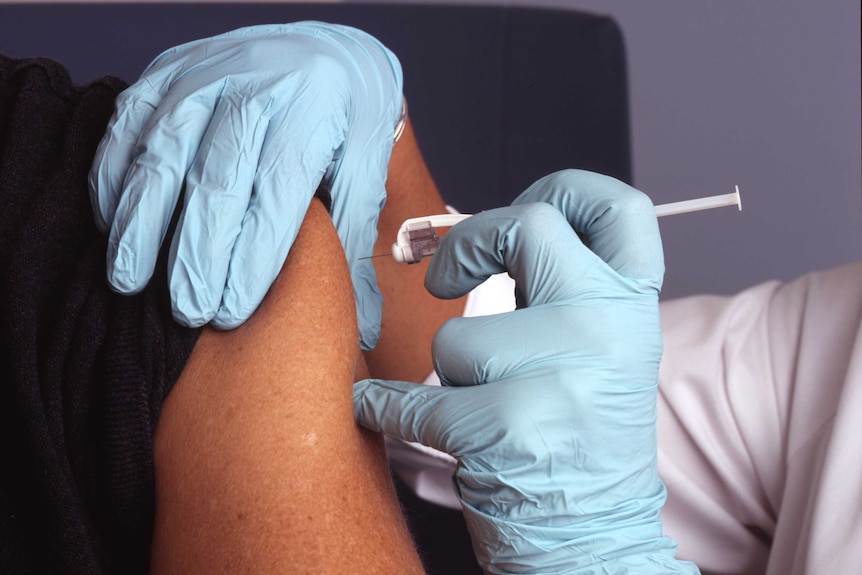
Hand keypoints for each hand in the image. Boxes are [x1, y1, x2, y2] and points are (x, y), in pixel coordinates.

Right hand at [89, 22, 403, 347]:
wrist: (324, 52)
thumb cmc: (347, 122)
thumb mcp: (368, 170)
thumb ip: (356, 242)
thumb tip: (363, 326)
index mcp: (313, 111)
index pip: (277, 192)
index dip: (251, 256)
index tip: (230, 311)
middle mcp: (256, 86)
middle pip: (216, 179)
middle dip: (197, 252)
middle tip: (187, 311)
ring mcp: (205, 74)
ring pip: (162, 153)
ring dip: (141, 222)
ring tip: (130, 280)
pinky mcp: (167, 71)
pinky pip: (128, 125)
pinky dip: (114, 175)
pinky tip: (114, 224)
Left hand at [354, 170, 698, 572]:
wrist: (596, 541)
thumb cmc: (578, 439)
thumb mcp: (594, 352)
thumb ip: (556, 291)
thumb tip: (476, 236)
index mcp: (632, 307)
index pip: (619, 208)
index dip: (565, 188)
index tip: (522, 204)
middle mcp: (609, 328)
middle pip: (526, 227)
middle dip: (466, 244)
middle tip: (443, 277)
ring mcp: (565, 375)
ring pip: (456, 337)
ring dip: (449, 374)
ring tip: (481, 408)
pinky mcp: (512, 427)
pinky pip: (416, 398)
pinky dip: (388, 408)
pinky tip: (384, 412)